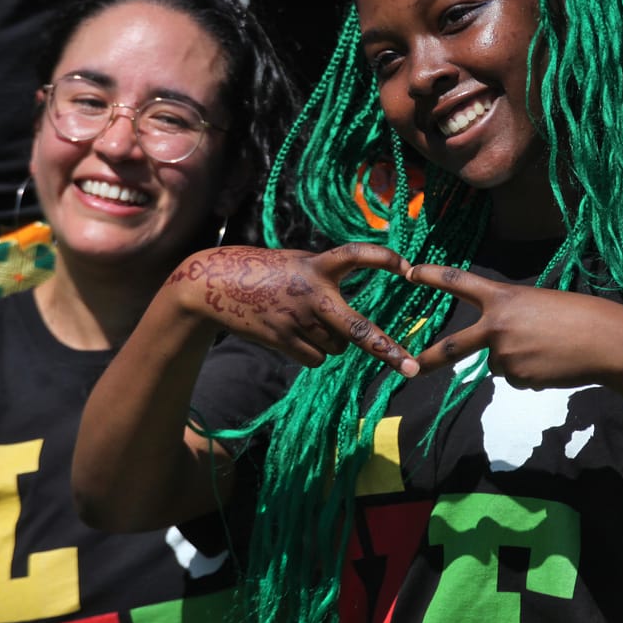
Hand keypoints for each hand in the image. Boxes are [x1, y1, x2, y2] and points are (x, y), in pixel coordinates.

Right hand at [169, 244, 418, 375]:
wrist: (210, 285)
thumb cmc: (262, 271)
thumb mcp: (296, 262)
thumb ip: (324, 278)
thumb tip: (347, 322)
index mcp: (317, 265)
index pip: (356, 255)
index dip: (382, 258)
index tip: (408, 266)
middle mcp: (312, 294)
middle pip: (357, 328)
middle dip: (386, 348)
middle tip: (412, 367)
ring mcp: (296, 320)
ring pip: (337, 347)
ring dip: (332, 341)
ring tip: (305, 321)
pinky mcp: (281, 339)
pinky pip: (316, 358)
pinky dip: (312, 353)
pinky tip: (292, 335)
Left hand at [408, 264, 622, 388]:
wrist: (605, 341)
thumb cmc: (578, 316)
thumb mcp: (537, 304)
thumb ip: (510, 319)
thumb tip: (497, 353)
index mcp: (502, 297)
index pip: (459, 281)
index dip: (432, 276)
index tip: (409, 272)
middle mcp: (496, 325)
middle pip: (452, 347)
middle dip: (429, 360)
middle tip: (410, 368)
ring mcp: (505, 354)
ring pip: (498, 364)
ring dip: (517, 361)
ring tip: (548, 349)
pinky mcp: (518, 378)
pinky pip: (517, 380)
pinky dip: (532, 375)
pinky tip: (552, 364)